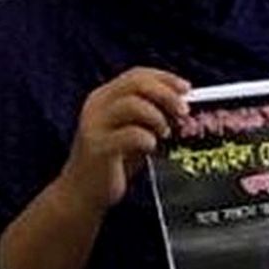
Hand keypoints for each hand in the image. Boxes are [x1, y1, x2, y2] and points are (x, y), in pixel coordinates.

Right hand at [63, 68, 189, 211]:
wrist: (82, 194)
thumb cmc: (113, 162)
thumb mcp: (133, 132)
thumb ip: (152, 116)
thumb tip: (183, 106)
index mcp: (104, 97)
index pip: (137, 75)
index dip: (164, 78)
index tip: (186, 88)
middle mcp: (96, 106)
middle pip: (135, 84)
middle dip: (165, 94)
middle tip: (184, 110)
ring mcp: (94, 126)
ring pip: (130, 104)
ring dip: (157, 116)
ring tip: (166, 132)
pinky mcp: (98, 148)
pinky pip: (128, 135)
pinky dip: (147, 138)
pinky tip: (152, 147)